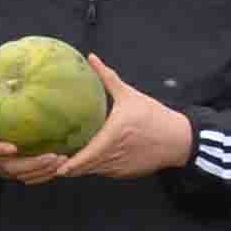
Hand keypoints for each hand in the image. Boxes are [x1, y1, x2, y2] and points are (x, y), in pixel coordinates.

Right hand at [0, 92, 70, 183]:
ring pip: (22, 176)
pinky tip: (60, 167)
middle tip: (54, 156)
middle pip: (12, 168)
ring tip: (63, 160)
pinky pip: (27, 178)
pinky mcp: (9, 172)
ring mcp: (0, 168)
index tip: (14, 147)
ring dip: (42, 171)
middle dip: (34, 164)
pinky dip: (43, 175)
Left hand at [53, 65, 196, 181]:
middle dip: (68, 167)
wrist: (178, 139)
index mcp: (112, 137)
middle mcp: (113, 155)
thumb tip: (91, 58)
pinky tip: (90, 159)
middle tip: (52, 160)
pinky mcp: (125, 173)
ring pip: (93, 171)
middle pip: (84, 168)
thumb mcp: (129, 95)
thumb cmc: (154, 116)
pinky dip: (96, 167)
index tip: (55, 164)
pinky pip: (105, 172)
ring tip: (66, 161)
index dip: (69, 165)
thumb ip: (108, 77)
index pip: (85, 157)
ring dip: (81, 168)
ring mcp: (119, 167)